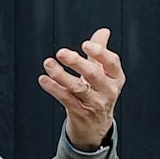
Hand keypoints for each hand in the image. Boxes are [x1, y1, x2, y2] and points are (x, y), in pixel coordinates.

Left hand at [38, 28, 123, 151]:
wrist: (95, 127)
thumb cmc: (98, 93)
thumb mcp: (103, 74)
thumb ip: (100, 52)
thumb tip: (103, 31)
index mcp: (115, 77)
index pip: (112, 62)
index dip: (99, 53)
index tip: (85, 44)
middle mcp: (107, 90)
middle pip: (93, 74)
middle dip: (77, 62)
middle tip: (61, 52)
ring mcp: (94, 103)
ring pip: (77, 87)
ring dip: (60, 75)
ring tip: (48, 63)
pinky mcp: (79, 113)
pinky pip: (65, 99)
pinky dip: (53, 88)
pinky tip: (43, 79)